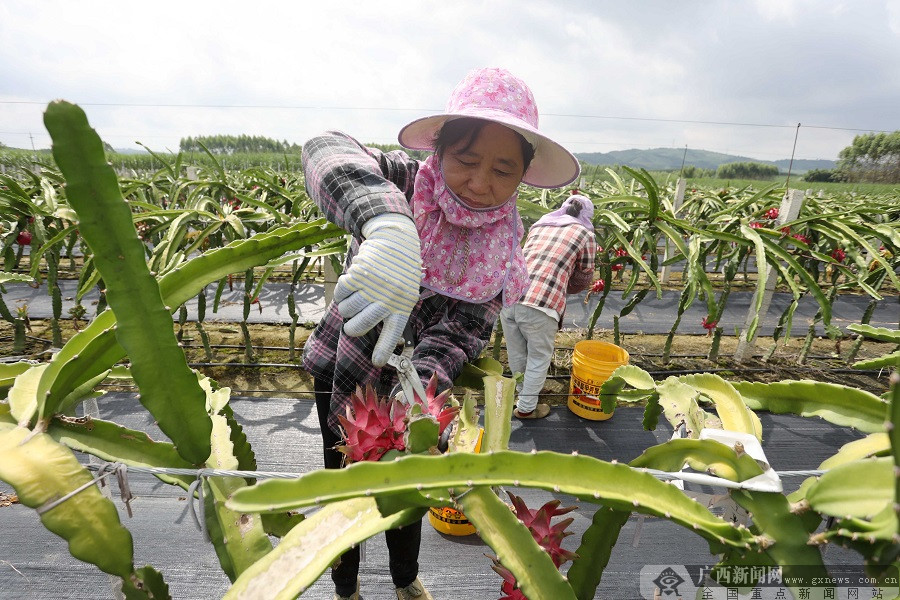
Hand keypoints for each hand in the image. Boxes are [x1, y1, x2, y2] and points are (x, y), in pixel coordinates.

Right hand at [335, 213, 421, 365]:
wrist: (396, 240)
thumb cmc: (399, 272)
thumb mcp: (405, 293)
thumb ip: (391, 311)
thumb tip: (365, 331)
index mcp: (402, 307)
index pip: (392, 334)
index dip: (382, 350)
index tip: (376, 362)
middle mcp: (388, 299)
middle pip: (359, 327)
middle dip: (351, 328)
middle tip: (351, 325)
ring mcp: (373, 287)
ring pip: (346, 310)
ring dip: (345, 308)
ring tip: (352, 301)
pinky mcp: (359, 274)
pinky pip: (341, 293)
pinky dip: (340, 293)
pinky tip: (348, 287)